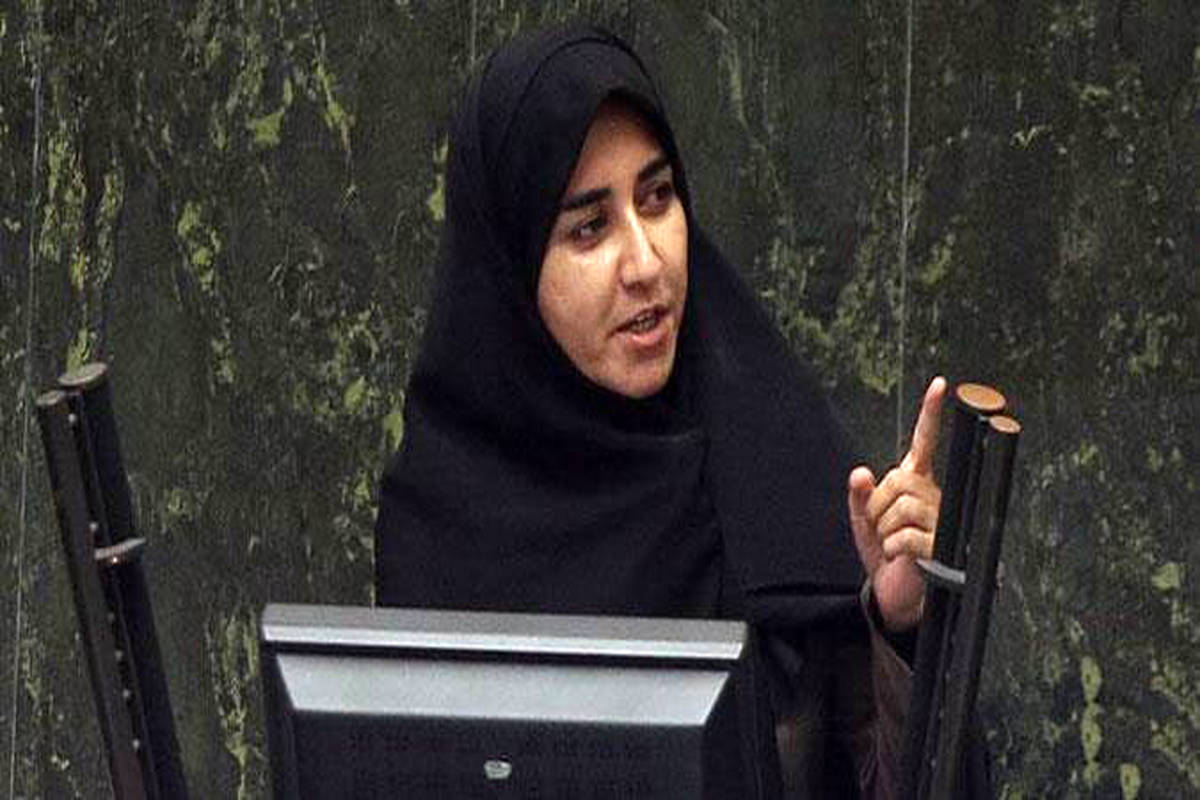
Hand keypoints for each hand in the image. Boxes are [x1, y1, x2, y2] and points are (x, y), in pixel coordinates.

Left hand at [848, 377, 945, 631]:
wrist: (897, 596)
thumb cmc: (885, 557)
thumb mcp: (862, 523)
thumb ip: (859, 496)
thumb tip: (859, 472)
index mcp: (917, 486)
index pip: (924, 444)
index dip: (930, 415)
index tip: (938, 384)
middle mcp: (936, 497)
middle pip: (900, 479)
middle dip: (878, 505)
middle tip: (881, 527)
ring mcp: (944, 521)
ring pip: (902, 506)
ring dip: (885, 528)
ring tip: (892, 544)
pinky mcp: (944, 547)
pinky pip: (906, 535)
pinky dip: (894, 547)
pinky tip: (901, 556)